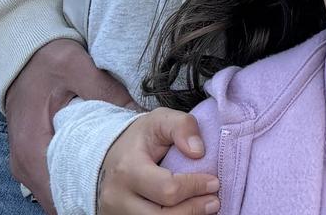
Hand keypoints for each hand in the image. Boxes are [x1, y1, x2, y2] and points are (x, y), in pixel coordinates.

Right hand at [5, 39, 137, 204]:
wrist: (20, 53)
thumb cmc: (46, 60)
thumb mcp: (78, 67)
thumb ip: (108, 93)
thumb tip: (140, 116)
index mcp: (32, 147)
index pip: (61, 192)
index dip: (91, 197)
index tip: (120, 193)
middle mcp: (24, 164)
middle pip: (59, 199)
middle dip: (91, 199)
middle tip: (125, 191)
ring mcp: (25, 164)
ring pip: (56, 194)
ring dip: (82, 193)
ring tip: (115, 186)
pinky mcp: (31, 160)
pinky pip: (53, 182)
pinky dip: (74, 183)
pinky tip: (98, 175)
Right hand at [100, 109, 217, 214]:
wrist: (112, 155)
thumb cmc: (141, 139)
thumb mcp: (160, 120)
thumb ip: (182, 126)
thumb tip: (198, 151)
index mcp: (127, 169)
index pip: (168, 189)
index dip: (195, 187)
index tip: (214, 182)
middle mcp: (117, 197)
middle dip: (194, 210)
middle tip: (214, 201)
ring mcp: (117, 214)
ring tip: (204, 208)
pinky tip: (187, 212)